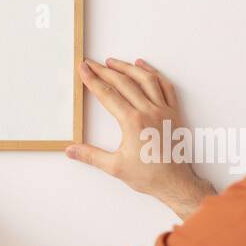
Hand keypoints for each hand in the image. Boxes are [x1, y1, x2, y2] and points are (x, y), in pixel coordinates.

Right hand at [67, 57, 216, 219]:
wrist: (176, 183)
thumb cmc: (149, 176)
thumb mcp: (115, 167)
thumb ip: (91, 156)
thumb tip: (70, 150)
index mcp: (133, 122)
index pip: (108, 95)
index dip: (93, 80)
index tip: (83, 69)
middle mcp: (149, 111)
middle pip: (124, 82)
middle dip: (105, 71)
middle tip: (92, 63)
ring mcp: (163, 110)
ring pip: (145, 79)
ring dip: (128, 67)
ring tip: (113, 61)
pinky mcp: (174, 112)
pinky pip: (165, 86)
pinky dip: (153, 73)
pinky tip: (143, 66)